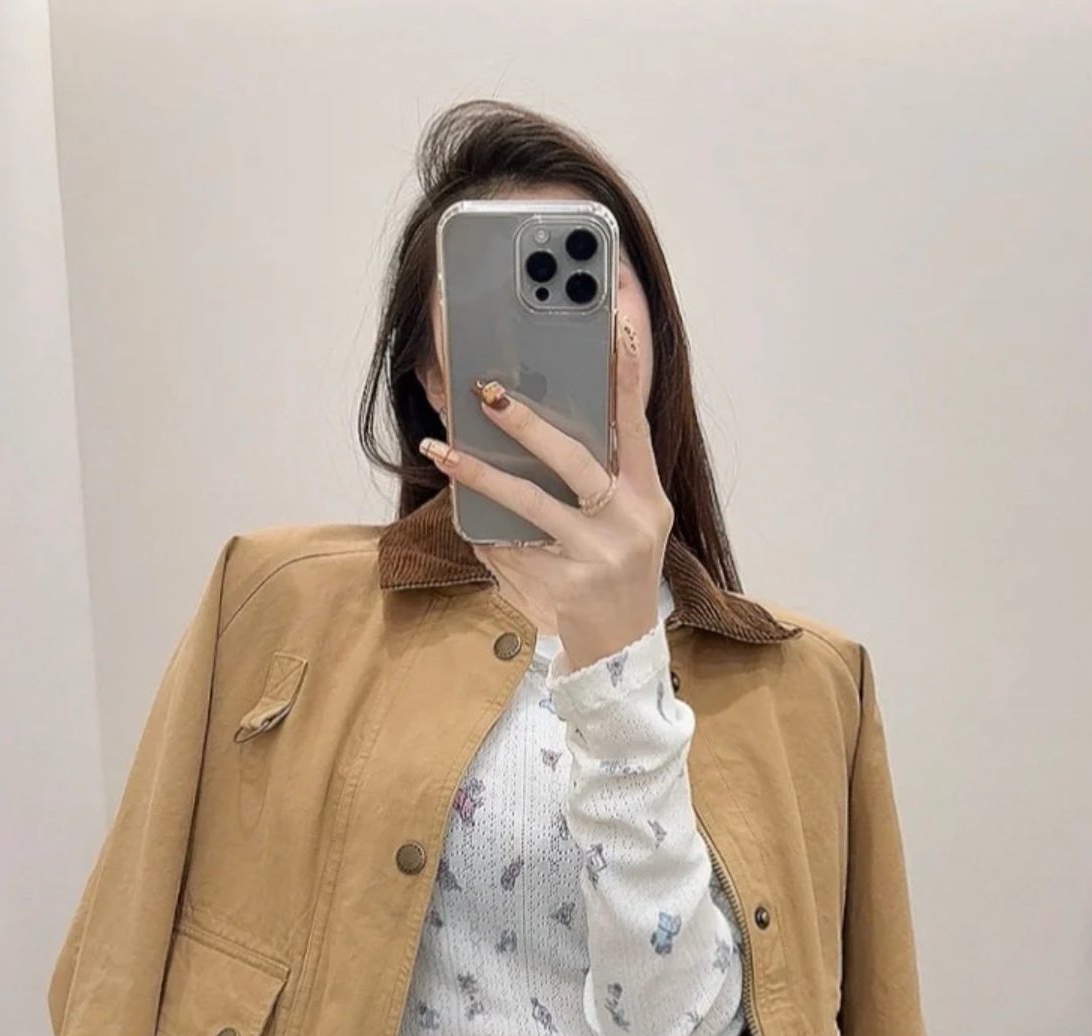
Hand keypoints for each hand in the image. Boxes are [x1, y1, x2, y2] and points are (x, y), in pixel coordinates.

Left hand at [418, 317, 671, 673]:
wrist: (619, 647)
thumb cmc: (619, 568)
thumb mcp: (634, 521)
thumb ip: (607, 475)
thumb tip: (542, 419)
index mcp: (649, 500)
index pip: (638, 430)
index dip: (627, 381)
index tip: (614, 331)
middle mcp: (628, 526)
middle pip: (575, 463)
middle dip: (528, 424)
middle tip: (487, 392)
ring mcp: (594, 559)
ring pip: (529, 505)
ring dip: (479, 474)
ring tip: (442, 448)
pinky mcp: (561, 588)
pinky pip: (508, 546)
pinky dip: (483, 528)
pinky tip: (461, 509)